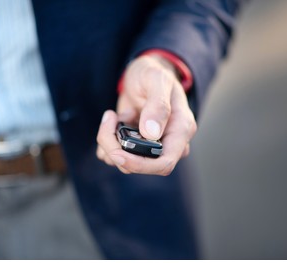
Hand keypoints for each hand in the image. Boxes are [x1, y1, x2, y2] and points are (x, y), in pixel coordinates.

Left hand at [96, 54, 196, 175]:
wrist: (143, 73)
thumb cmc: (154, 73)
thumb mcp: (156, 80)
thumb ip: (158, 105)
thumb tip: (152, 133)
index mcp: (180, 130)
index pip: (164, 163)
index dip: (140, 165)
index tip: (117, 152)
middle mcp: (167, 143)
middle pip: (141, 166)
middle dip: (117, 149)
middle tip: (109, 121)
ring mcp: (150, 146)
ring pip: (125, 163)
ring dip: (109, 143)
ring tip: (113, 116)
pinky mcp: (134, 145)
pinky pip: (116, 156)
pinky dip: (106, 142)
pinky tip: (113, 120)